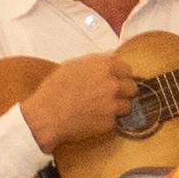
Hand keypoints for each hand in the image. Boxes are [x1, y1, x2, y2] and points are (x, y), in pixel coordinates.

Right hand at [17, 51, 132, 151]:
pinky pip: (116, 121)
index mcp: (104, 66)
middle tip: (110, 96)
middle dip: (123, 92)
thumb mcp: (72, 66)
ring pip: (127, 105)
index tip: (116, 81)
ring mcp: (113, 104)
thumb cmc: (54, 89)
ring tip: (101, 109)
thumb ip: (95, 61)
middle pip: (131, 87)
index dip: (121, 76)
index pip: (127, 69)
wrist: (46, 115)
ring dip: (118, 108)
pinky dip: (108, 121)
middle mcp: (112, 83)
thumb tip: (112, 55)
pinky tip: (94, 119)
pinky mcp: (110, 122)